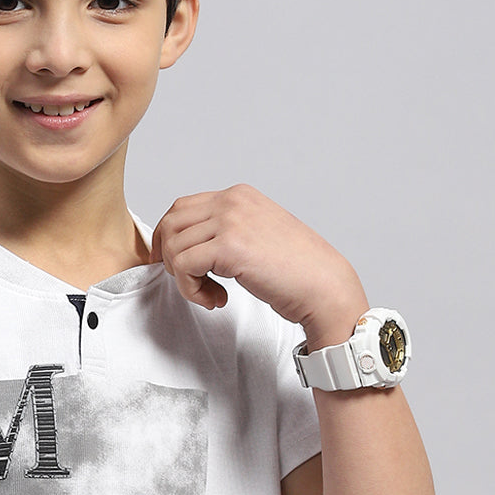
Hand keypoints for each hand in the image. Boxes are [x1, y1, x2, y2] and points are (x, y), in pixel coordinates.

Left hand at [150, 184, 366, 341]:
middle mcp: (232, 201)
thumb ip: (225, 231)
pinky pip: (183, 267)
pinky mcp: (228, 247)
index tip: (177, 266)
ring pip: (173, 248)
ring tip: (210, 295)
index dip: (170, 240)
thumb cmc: (296, 270)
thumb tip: (188, 244)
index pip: (181, 208)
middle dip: (170, 258)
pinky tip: (215, 299)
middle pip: (171, 224)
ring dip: (184, 280)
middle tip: (191, 282)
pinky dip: (190, 290)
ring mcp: (230, 221)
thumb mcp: (256, 236)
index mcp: (238, 195)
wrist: (324, 287)